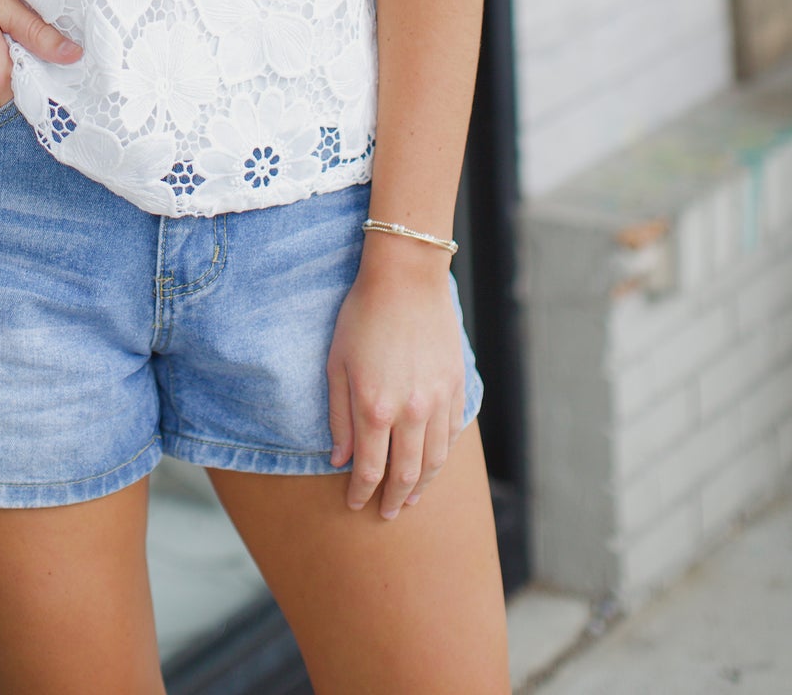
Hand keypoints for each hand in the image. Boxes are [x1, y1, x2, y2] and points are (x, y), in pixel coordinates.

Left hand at [326, 236, 466, 516]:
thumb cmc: (362, 315)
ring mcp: (437, 401)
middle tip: (387, 514)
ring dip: (422, 485)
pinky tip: (432, 462)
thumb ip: (338, 415)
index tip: (355, 504)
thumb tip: (339, 459)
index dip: (361, 492)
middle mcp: (410, 412)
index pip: (369, 470)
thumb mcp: (336, 362)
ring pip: (434, 461)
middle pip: (405, 475)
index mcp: (374, 408)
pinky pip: (451, 434)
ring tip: (412, 498)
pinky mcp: (455, 387)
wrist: (406, 278)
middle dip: (394, 501)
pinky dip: (441, 456)